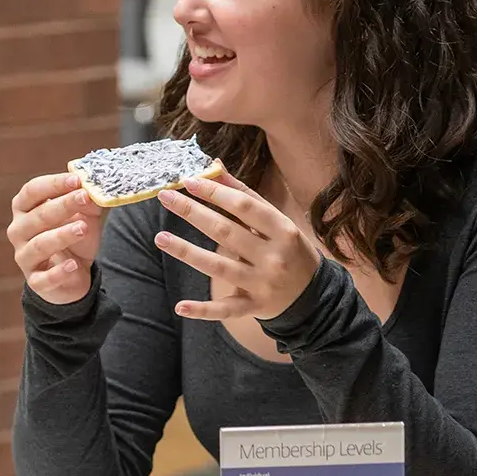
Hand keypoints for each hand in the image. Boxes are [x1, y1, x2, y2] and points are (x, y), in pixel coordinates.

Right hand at [8, 172, 104, 304]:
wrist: (73, 275)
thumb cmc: (73, 238)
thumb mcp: (83, 216)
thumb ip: (87, 203)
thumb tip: (93, 192)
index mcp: (25, 209)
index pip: (32, 191)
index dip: (53, 184)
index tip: (77, 179)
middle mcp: (18, 231)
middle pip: (37, 216)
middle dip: (62, 205)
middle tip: (84, 197)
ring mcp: (25, 257)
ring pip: (39, 245)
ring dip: (61, 235)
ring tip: (82, 228)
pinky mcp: (35, 281)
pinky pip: (44, 277)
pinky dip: (59, 271)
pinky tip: (74, 265)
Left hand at [154, 171, 320, 320]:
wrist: (316, 297)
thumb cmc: (289, 250)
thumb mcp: (276, 221)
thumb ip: (245, 195)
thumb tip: (214, 165)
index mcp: (282, 230)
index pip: (244, 207)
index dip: (215, 192)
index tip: (189, 180)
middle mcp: (273, 257)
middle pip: (226, 232)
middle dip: (193, 213)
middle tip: (165, 196)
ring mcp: (262, 284)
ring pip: (218, 267)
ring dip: (187, 252)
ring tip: (160, 237)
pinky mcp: (253, 307)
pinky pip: (225, 309)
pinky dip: (203, 310)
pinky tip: (180, 306)